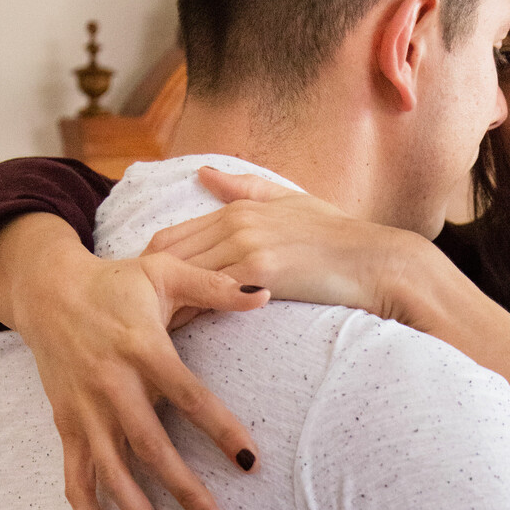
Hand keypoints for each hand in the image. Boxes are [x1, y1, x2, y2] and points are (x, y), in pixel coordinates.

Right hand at [0, 219, 268, 509]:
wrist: (45, 289)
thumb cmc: (115, 283)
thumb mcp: (165, 271)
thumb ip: (216, 286)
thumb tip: (266, 292)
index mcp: (142, 349)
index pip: (189, 397)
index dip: (221, 430)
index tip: (250, 463)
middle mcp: (111, 386)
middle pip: (150, 448)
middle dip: (182, 489)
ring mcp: (85, 412)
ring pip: (111, 475)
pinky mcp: (66, 427)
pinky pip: (75, 481)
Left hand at [147, 167, 416, 321]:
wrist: (378, 263)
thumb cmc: (341, 239)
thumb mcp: (292, 202)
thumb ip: (245, 189)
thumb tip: (203, 173)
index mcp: (238, 208)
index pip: (172, 238)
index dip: (150, 268)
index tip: (140, 296)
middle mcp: (236, 222)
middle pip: (167, 256)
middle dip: (146, 288)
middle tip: (131, 319)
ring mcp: (246, 245)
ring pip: (184, 275)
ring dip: (163, 305)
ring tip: (144, 333)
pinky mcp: (260, 272)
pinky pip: (211, 294)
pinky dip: (192, 314)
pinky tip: (180, 336)